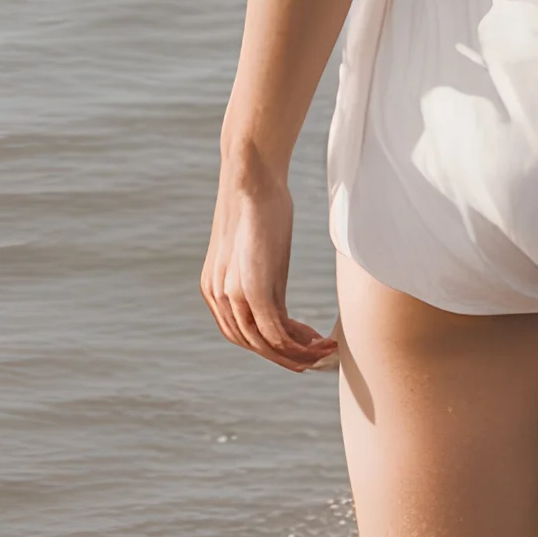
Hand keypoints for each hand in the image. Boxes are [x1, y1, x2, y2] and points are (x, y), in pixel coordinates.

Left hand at [201, 150, 337, 372]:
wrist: (250, 176)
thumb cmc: (258, 205)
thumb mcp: (259, 252)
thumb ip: (266, 281)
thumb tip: (283, 308)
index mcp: (214, 288)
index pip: (241, 333)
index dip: (271, 347)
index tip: (299, 347)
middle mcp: (219, 296)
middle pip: (252, 344)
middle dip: (284, 357)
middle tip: (314, 360)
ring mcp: (233, 294)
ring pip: (264, 343)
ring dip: (295, 354)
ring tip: (323, 353)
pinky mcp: (252, 288)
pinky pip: (274, 331)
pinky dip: (296, 343)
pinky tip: (317, 343)